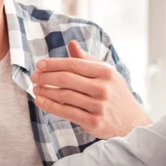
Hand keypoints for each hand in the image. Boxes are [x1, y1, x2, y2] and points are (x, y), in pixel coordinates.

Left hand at [32, 40, 150, 137]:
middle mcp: (103, 88)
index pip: (74, 64)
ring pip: (65, 96)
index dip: (54, 64)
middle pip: (67, 79)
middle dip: (46, 77)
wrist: (131, 122)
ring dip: (46, 92)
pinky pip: (67, 112)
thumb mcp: (106, 73)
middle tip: (34, 77)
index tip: (39, 64)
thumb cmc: (114, 93)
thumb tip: (71, 43)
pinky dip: (50, 106)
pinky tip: (41, 101)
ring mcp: (99, 106)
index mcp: (106, 72)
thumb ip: (87, 59)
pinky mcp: (94, 122)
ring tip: (36, 88)